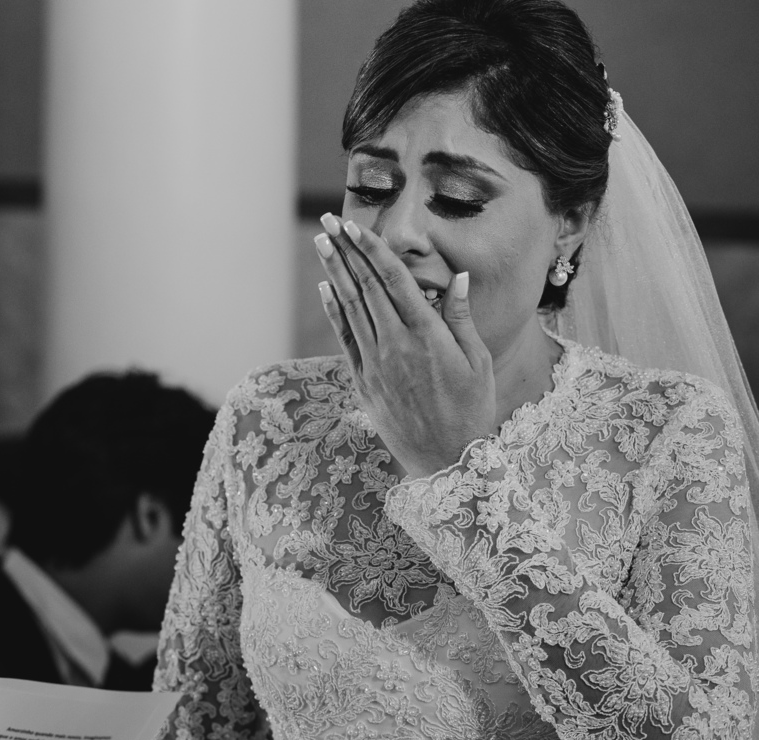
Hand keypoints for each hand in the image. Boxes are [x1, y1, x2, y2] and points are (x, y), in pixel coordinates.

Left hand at [314, 215, 496, 477]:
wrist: (445, 459)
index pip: (393, 281)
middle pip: (364, 287)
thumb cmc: (472, 408)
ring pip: (350, 307)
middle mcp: (395, 344)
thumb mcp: (477, 361)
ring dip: (334, 271)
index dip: (371, 249)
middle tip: (328, 220)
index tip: (355, 225)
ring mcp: (375, 363)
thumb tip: (458, 277)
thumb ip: (461, 318)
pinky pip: (345, 338)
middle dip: (345, 250)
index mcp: (427, 335)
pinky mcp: (363, 381)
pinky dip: (334, 310)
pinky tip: (325, 287)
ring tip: (322, 242)